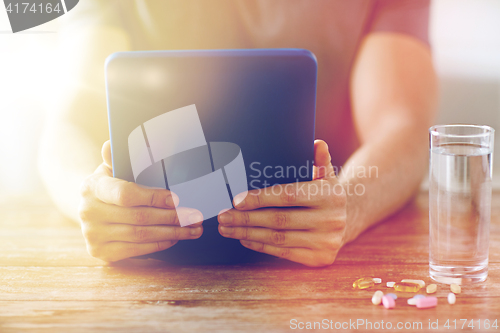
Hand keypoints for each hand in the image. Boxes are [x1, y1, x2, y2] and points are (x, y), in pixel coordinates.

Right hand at [79, 140, 203, 261]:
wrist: (90, 210)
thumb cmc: (110, 186)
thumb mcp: (111, 169)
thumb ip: (115, 158)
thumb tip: (110, 144)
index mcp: (92, 187)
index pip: (126, 194)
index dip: (153, 198)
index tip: (177, 199)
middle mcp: (88, 212)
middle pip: (138, 217)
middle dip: (172, 218)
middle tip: (195, 216)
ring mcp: (92, 235)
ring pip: (141, 236)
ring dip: (172, 233)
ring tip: (193, 229)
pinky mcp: (100, 252)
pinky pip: (136, 250)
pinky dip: (159, 244)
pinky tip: (174, 238)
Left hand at [217, 140, 346, 266]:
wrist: (347, 221)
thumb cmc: (326, 194)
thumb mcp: (327, 175)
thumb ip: (320, 161)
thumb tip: (316, 143)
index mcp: (331, 195)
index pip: (288, 195)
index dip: (261, 198)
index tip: (236, 200)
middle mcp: (331, 220)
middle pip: (279, 219)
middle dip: (246, 218)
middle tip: (223, 216)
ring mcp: (326, 242)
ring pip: (278, 238)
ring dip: (248, 233)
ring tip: (227, 228)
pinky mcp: (320, 259)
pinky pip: (284, 252)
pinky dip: (261, 246)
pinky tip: (245, 239)